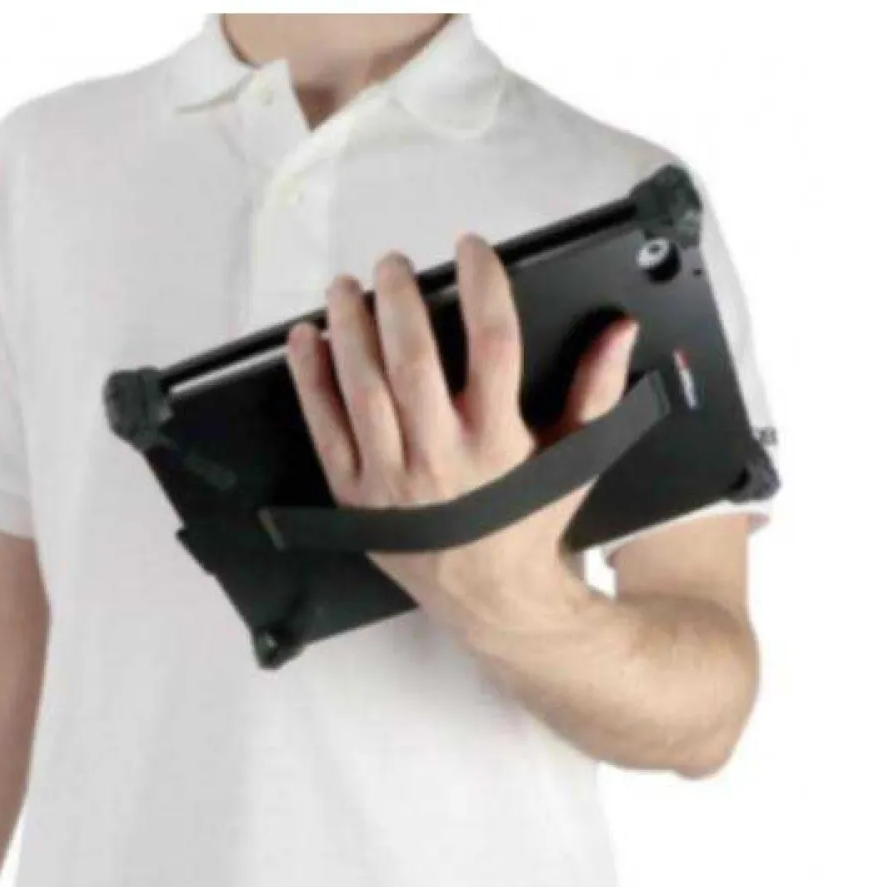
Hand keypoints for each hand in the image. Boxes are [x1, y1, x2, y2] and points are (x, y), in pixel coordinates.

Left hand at [284, 233, 637, 629]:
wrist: (489, 598)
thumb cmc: (529, 523)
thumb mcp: (573, 461)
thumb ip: (598, 392)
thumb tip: (620, 330)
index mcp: (498, 441)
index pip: (493, 343)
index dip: (482, 285)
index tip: (470, 247)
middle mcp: (442, 457)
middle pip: (413, 360)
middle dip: (399, 300)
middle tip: (392, 263)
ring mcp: (391, 478)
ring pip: (363, 387)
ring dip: (350, 328)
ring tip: (345, 287)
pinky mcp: (354, 496)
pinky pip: (326, 429)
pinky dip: (311, 381)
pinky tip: (305, 339)